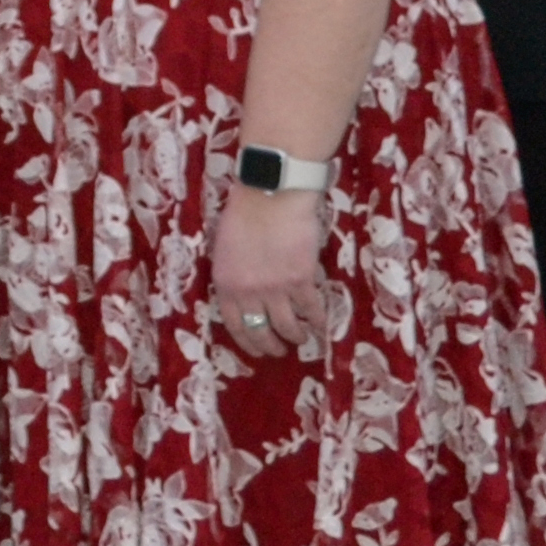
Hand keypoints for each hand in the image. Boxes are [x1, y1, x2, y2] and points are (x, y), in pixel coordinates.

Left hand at [210, 181, 332, 356]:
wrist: (271, 194)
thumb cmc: (244, 213)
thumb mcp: (225, 248)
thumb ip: (233, 274)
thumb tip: (243, 293)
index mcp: (226, 284)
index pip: (234, 325)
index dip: (247, 342)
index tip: (257, 351)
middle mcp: (249, 293)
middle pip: (260, 331)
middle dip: (271, 346)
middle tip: (280, 350)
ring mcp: (276, 289)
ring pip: (287, 327)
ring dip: (296, 336)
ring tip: (301, 338)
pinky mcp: (301, 281)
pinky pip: (311, 310)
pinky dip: (318, 320)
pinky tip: (321, 324)